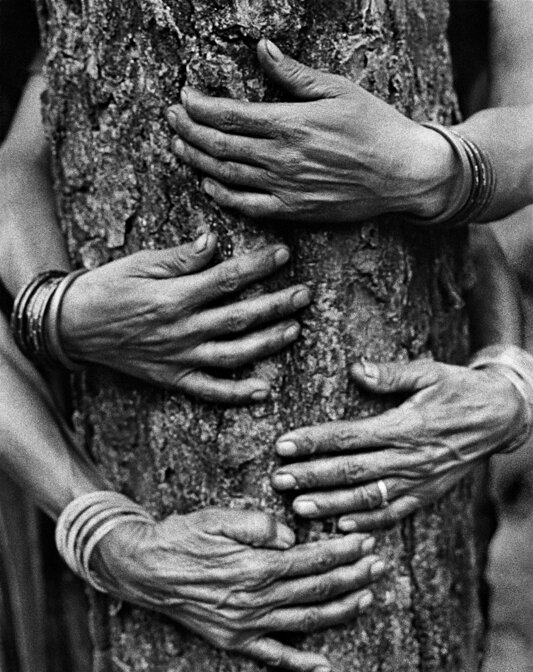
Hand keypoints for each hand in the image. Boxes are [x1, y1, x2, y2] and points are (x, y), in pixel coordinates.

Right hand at [60, 233, 309, 402]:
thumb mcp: (140, 263)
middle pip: (239, 317)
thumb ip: (180, 258)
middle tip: (305, 294)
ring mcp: (179, 357)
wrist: (74, 324)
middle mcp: (181, 329)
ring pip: (234, 354)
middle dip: (276, 304)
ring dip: (268, 343)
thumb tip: (214, 242)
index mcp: (174, 296)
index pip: (227, 279)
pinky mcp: (172, 378)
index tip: (284, 254)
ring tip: (295, 330)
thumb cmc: (108, 287)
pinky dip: (237, 394)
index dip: (259, 266)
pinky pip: (209, 390)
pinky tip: (263, 391)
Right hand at [92, 507, 385, 671]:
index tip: (365, 540)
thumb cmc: (182, 537)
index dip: (343, 550)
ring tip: (368, 598)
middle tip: (379, 564)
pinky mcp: (235, 640)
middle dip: (354, 576)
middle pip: (317, 589)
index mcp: (255, 566)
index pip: (312, 559)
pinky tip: (326, 668)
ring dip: (342, 611)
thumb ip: (259, 524)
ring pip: (307, 621)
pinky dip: (302, 664)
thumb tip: (292, 535)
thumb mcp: (218, 516)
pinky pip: (274, 656)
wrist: (145, 570)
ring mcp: (247, 625)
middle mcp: (256, 599)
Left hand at [167, 39, 456, 222]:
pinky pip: (248, 206)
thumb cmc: (375, 126)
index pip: (229, 115)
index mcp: (291, 123)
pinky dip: (223, 196)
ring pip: (226, 176)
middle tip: (171, 119)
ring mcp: (285, 188)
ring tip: (178, 146)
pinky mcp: (293, 211)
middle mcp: (282, 158)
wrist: (402, 173)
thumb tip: (262, 50)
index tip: (184, 97)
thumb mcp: (338, 89)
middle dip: (188, 130)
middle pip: (219, 145)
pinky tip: (208, 185)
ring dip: (197, 161)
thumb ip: (294, 74)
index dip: (199, 106)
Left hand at [272, 359, 525, 530]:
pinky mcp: (427, 493)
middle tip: (279, 480)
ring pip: (368, 498)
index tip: (285, 445)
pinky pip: (394, 513)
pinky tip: (341, 526)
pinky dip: (368, 522)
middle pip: (352, 471)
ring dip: (331, 504)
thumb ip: (392, 374)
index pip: (350, 436)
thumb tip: (357, 369)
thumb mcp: (430, 372)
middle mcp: (409, 458)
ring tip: (299, 507)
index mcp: (405, 426)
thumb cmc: (459, 389)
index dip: (315, 442)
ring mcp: (418, 480)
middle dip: (312, 476)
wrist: (501, 417)